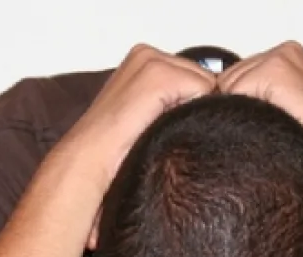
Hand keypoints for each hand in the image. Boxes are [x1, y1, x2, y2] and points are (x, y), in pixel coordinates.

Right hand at [57, 44, 217, 180]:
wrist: (91, 157)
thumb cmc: (116, 145)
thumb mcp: (147, 111)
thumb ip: (172, 98)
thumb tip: (211, 101)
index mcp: (143, 59)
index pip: (194, 75)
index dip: (187, 103)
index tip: (159, 121)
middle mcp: (147, 53)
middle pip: (204, 78)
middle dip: (190, 104)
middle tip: (158, 125)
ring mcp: (152, 61)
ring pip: (206, 84)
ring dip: (189, 109)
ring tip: (158, 125)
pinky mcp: (159, 74)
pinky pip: (203, 90)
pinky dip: (188, 112)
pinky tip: (161, 123)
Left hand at [217, 41, 302, 157]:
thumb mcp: (278, 109)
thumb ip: (252, 96)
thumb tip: (213, 101)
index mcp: (287, 57)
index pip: (234, 77)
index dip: (238, 106)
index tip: (264, 122)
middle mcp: (285, 51)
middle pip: (227, 79)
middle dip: (237, 106)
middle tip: (270, 126)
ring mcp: (282, 58)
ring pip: (227, 86)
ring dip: (241, 111)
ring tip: (272, 126)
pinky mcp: (277, 70)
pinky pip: (234, 93)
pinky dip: (245, 113)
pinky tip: (271, 124)